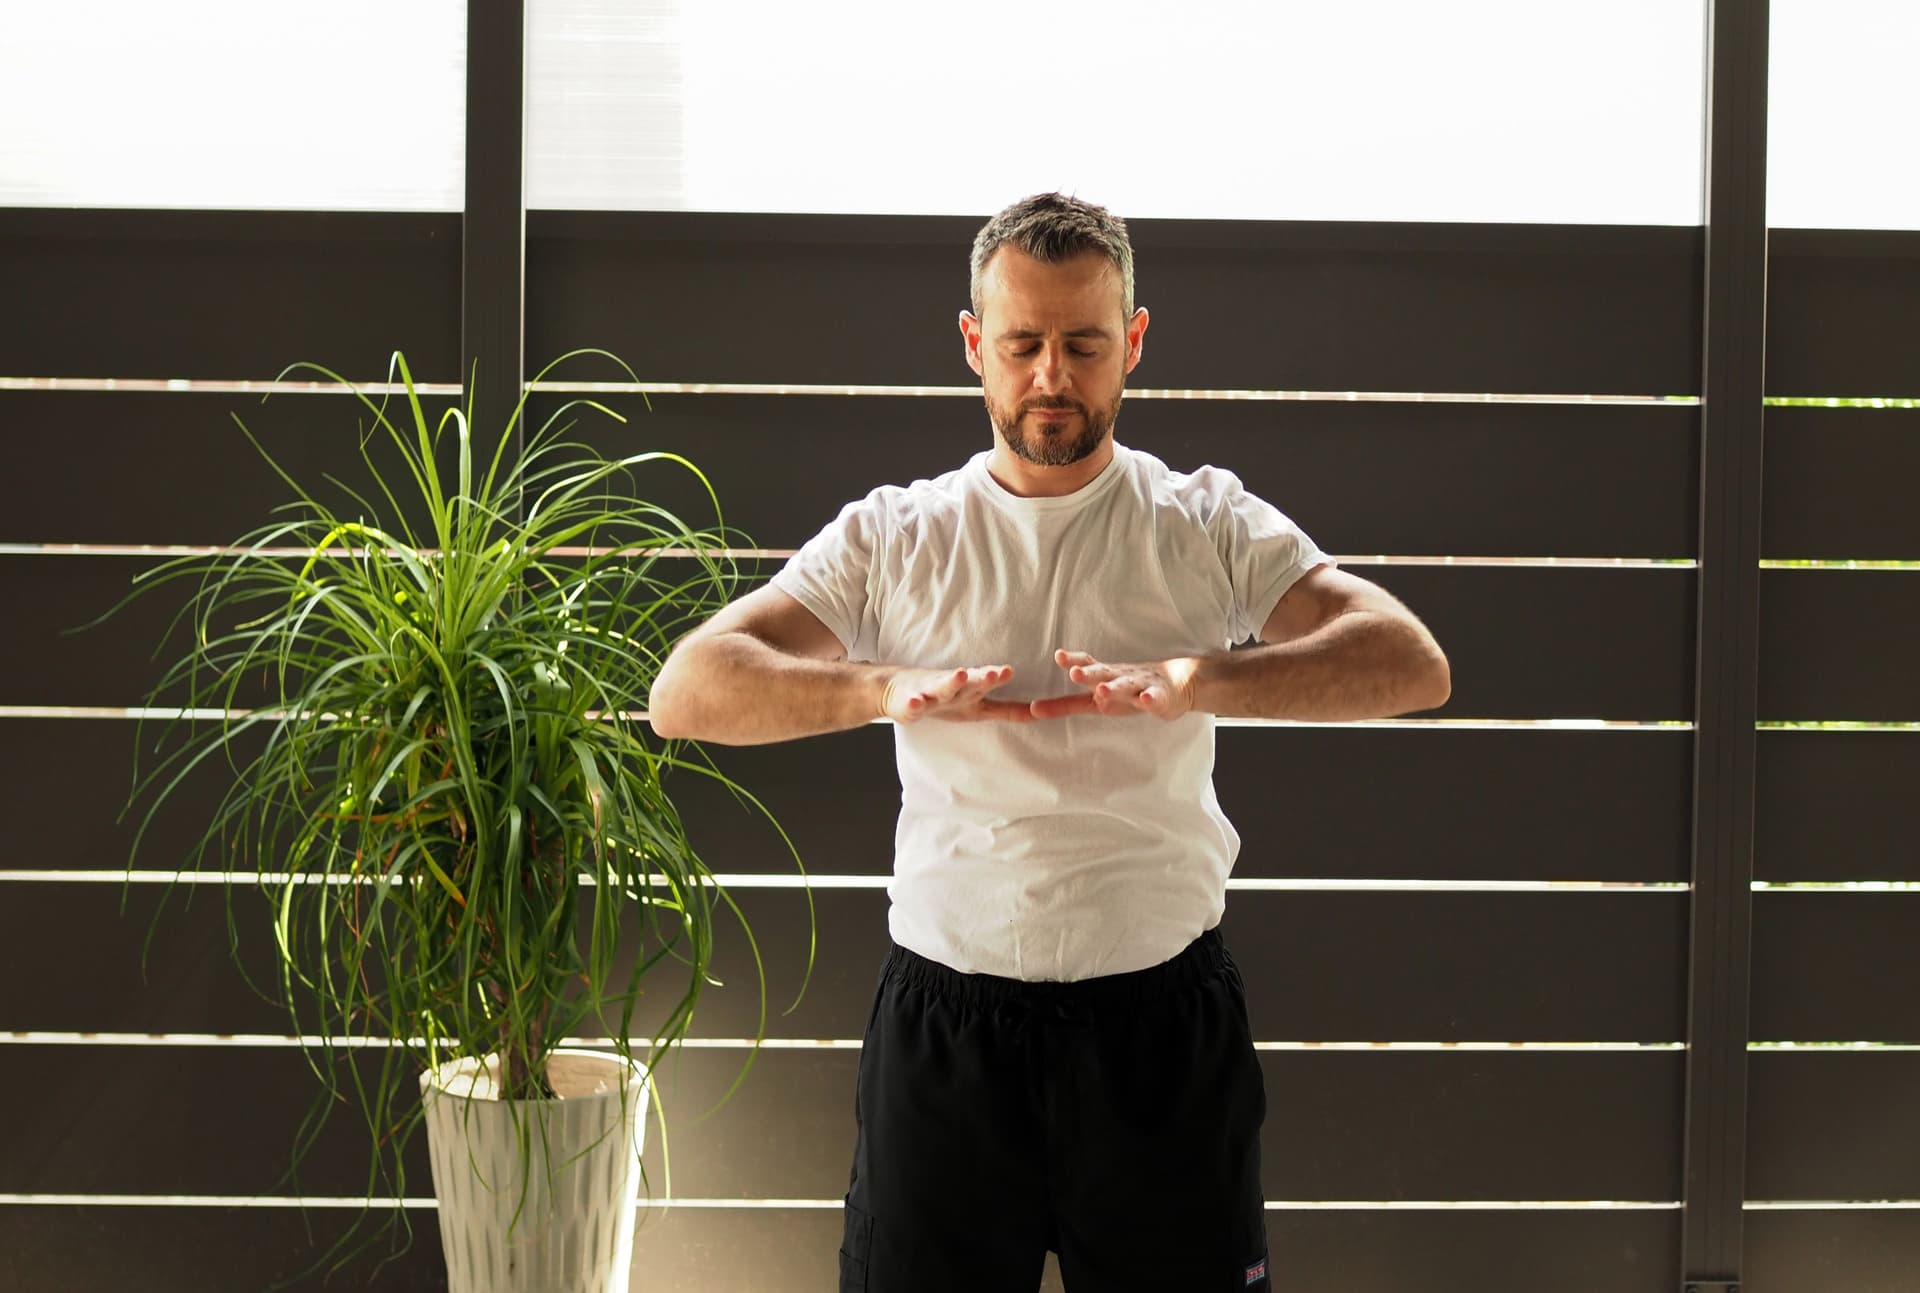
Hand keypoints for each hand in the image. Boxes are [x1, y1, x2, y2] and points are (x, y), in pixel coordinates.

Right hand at [881, 665, 1036, 724]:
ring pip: (944, 686)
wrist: (898, 690)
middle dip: (986, 677)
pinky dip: (915, 703)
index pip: (992, 687)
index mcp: (973, 691)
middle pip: (973, 682)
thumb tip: (1039, 713)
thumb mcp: (978, 706)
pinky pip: (913, 704)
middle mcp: (955, 688)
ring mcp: (931, 693)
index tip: (1016, 678)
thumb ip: (1007, 710)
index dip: (1003, 684)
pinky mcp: (910, 701)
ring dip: (953, 681)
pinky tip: (917, 704)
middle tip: (1000, 672)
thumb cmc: (944, 698)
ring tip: (961, 674)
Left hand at [1029, 649, 1196, 720]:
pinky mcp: (1160, 698)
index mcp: (1104, 675)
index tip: (1059, 655)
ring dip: (1115, 687)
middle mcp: (1120, 676)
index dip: (1073, 660)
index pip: (1087, 664)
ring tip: (1102, 690)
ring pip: (1126, 686)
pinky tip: (1145, 700)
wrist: (1174, 684)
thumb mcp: (1093, 700)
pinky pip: (1154, 698)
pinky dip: (1150, 699)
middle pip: (1103, 673)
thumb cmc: (1127, 691)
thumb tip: (1031, 710)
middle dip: (1089, 673)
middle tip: (1074, 673)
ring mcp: (1141, 685)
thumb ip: (1064, 704)